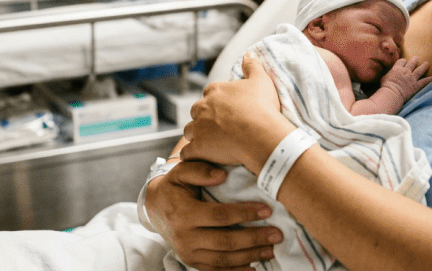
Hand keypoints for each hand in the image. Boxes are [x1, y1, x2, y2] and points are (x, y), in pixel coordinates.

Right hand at [146, 160, 282, 270]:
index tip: (266, 210)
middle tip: (277, 234)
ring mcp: (188, 253)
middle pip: (225, 241)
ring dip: (250, 256)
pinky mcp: (191, 262)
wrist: (155, 208)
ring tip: (271, 250)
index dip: (244, 213)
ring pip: (223, 259)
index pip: (220, 216)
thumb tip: (222, 175)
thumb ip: (200, 170)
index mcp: (183, 214)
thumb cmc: (174, 187)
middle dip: (253, 238)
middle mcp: (185, 237)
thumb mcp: (181, 172)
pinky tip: (253, 267)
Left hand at [182, 52, 291, 172]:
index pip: (210, 94)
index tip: (228, 110)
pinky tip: (200, 158)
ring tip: (211, 144)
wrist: (261, 135)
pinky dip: (191, 155)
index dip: (218, 102)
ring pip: (190, 131)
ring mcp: (198, 128)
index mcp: (215, 91)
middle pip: (197, 112)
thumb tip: (249, 53)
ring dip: (197, 136)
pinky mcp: (197, 148)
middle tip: (220, 127)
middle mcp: (202, 107)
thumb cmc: (262, 108)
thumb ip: (252, 66)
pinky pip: (187, 153)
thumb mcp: (261, 81)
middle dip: (204, 118)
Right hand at [380, 56, 431, 101]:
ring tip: (427, 63)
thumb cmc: (385, 87)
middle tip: (417, 58)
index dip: (404, 61)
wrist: (392, 93)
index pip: (402, 61)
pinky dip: (429, 79)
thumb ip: (388, 74)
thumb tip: (388, 74)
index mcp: (397, 68)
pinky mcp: (416, 85)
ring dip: (424, 66)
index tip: (405, 62)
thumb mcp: (384, 78)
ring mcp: (411, 78)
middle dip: (415, 60)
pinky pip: (424, 81)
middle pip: (412, 63)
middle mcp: (405, 71)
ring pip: (420, 70)